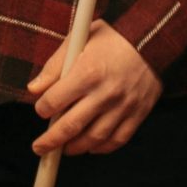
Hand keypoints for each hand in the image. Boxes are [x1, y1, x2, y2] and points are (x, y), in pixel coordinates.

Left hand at [26, 20, 161, 156]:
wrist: (153, 38)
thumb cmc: (112, 37)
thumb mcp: (80, 39)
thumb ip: (55, 65)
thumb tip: (34, 89)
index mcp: (87, 72)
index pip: (55, 100)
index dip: (42, 109)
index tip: (41, 110)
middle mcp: (105, 93)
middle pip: (71, 126)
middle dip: (51, 141)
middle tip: (39, 147)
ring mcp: (123, 106)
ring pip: (94, 138)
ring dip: (75, 147)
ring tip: (64, 149)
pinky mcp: (138, 113)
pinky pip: (118, 139)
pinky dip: (102, 148)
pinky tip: (91, 147)